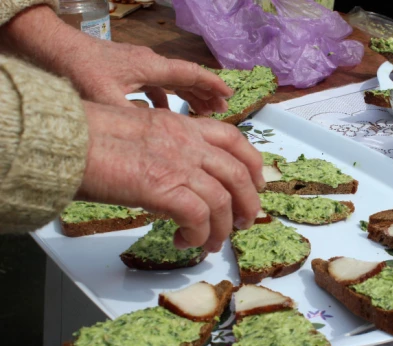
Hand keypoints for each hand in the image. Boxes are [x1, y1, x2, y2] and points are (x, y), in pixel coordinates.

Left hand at [0, 5, 231, 114]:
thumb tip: (159, 140)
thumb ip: (135, 119)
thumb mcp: (108, 98)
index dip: (212, 85)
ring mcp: (137, 66)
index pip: (190, 74)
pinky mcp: (126, 71)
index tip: (229, 95)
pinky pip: (155, 85)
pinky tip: (164, 114)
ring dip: (187, 95)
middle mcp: (149, 63)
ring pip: (171, 81)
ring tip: (202, 112)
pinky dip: (166, 98)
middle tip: (222, 110)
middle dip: (205, 94)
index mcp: (151, 67)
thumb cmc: (79, 70)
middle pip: (186, 77)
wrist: (52, 48)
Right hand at [78, 101, 264, 249]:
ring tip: (209, 244)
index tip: (256, 184)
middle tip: (242, 223)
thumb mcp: (136, 133)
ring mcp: (177, 163)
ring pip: (223, 200)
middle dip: (248, 203)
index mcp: (180, 125)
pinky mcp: (163, 187)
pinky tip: (182, 242)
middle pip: (239, 173)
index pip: (233, 139)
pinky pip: (199, 217)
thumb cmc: (86, 136)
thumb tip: (171, 177)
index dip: (253, 164)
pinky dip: (197, 235)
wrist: (62, 139)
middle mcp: (186, 142)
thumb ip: (162, 149)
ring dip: (221, 228)